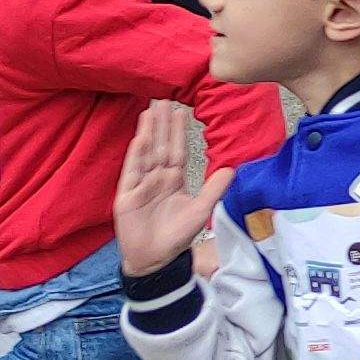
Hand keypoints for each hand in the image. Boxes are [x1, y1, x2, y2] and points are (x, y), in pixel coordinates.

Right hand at [112, 100, 230, 272]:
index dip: (178, 132)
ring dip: (148, 132)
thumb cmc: (177, 237)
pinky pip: (132, 171)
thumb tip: (232, 168)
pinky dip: (136, 155)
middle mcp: (157, 179)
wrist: (155, 260)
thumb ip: (214, 189)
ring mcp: (140, 185)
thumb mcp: (200, 211)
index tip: (180, 110)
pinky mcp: (127, 195)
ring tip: (149, 110)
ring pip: (145, 153)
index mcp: (174, 180)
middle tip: (162, 98)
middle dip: (161, 124)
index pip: (177, 150)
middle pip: (160, 146)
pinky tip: (140, 138)